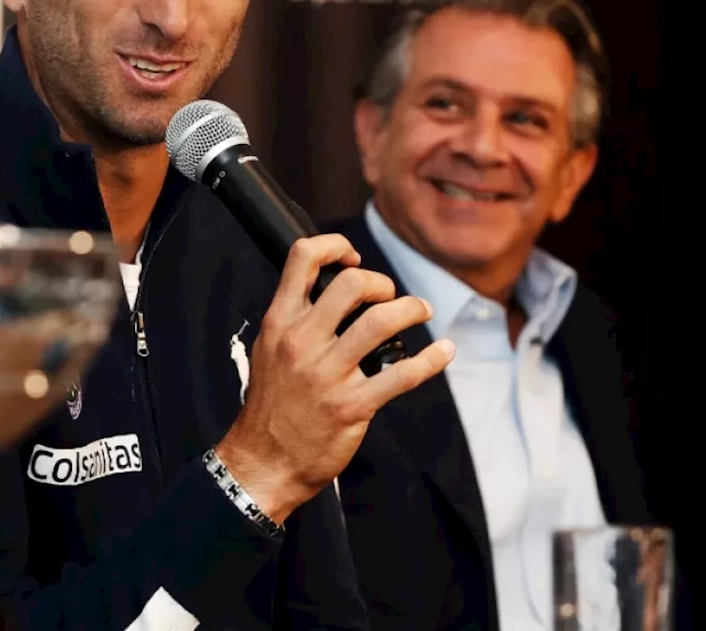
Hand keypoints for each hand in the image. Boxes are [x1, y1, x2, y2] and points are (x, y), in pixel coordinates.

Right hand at [214, 234, 453, 521]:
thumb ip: (294, 320)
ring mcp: (327, 373)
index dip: (335, 246)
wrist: (263, 461)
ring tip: (420, 312)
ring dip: (412, 309)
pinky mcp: (352, 405)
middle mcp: (302, 341)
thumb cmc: (270, 406)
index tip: (353, 260)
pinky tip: (443, 352)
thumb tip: (327, 292)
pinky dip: (432, 358)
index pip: (302, 258)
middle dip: (382, 284)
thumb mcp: (268, 350)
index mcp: (279, 322)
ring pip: (382, 320)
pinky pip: (404, 374)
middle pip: (352, 284)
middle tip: (390, 298)